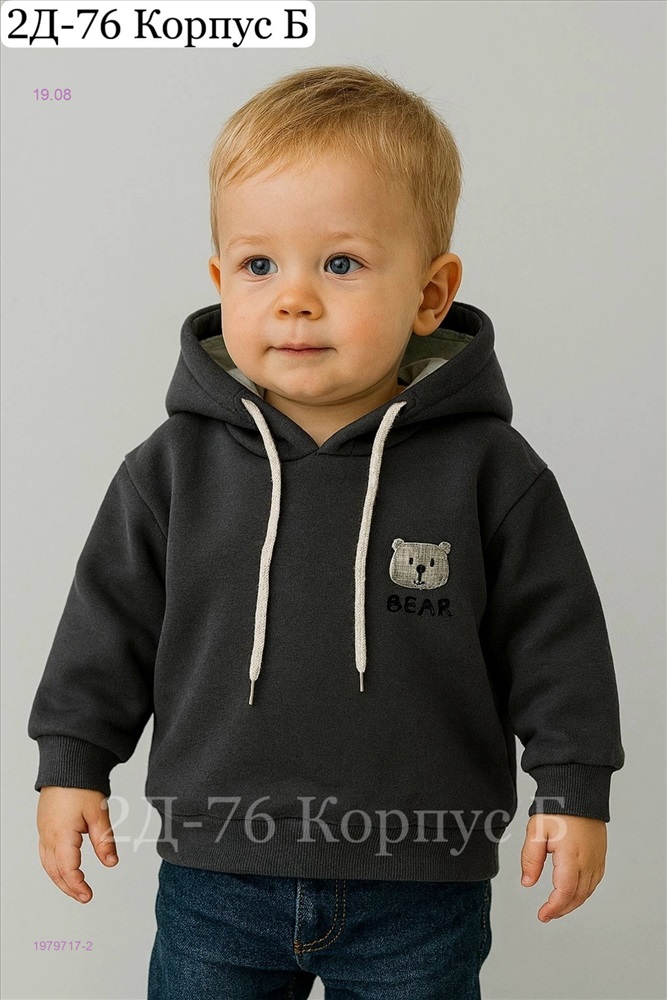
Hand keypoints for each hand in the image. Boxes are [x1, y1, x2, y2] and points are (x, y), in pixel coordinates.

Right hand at [36, 786, 118, 903]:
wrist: (67, 764)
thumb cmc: (81, 785)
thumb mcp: (98, 814)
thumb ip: (104, 841)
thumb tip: (111, 863)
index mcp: (61, 835)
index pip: (67, 869)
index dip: (78, 886)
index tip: (88, 896)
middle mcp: (48, 836)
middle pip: (54, 871)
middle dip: (68, 887)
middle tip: (83, 896)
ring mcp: (43, 831)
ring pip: (47, 864)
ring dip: (60, 879)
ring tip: (75, 888)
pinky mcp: (44, 825)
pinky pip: (45, 853)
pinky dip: (54, 866)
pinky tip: (63, 868)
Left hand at [520, 813, 605, 921]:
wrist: (578, 791)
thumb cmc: (557, 808)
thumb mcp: (536, 831)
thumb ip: (531, 859)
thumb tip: (527, 882)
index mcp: (571, 856)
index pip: (565, 892)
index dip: (554, 908)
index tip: (542, 915)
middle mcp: (588, 861)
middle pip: (577, 896)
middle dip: (562, 909)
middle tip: (546, 914)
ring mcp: (597, 859)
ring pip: (587, 891)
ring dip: (573, 903)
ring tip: (557, 907)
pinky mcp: (600, 855)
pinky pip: (594, 881)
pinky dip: (583, 892)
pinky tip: (573, 892)